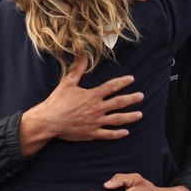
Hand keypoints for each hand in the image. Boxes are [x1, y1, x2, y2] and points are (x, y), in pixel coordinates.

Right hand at [19, 56, 143, 155]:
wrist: (49, 121)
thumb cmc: (57, 101)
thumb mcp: (67, 82)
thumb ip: (78, 69)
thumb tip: (83, 55)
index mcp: (92, 95)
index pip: (112, 87)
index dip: (123, 82)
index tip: (132, 79)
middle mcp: (97, 108)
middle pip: (119, 103)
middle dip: (132, 99)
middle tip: (142, 96)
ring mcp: (96, 122)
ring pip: (117, 119)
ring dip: (130, 117)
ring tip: (140, 115)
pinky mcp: (92, 133)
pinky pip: (108, 134)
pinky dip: (117, 134)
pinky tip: (126, 132)